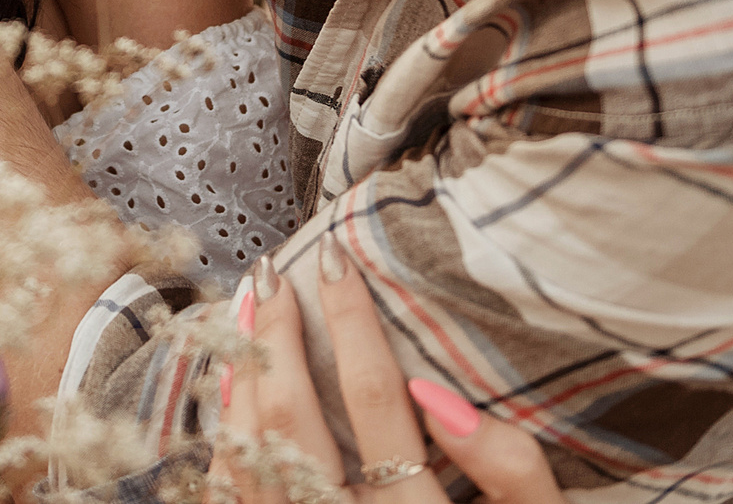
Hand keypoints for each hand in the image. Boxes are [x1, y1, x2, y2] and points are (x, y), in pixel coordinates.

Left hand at [212, 247, 560, 503]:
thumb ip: (509, 470)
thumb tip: (440, 393)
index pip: (374, 396)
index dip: (351, 321)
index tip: (337, 261)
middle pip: (293, 418)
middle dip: (275, 336)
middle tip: (269, 276)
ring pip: (246, 459)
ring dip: (238, 383)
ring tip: (238, 322)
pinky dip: (223, 451)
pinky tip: (228, 408)